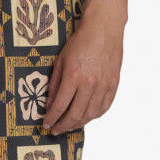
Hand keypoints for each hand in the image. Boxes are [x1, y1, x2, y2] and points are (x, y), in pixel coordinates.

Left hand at [43, 14, 123, 134]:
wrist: (103, 29)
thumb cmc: (80, 43)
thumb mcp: (60, 62)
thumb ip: (55, 85)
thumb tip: (50, 105)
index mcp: (73, 76)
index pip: (60, 106)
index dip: (51, 119)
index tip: (46, 125)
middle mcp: (90, 83)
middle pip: (75, 115)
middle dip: (63, 126)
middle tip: (55, 131)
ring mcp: (104, 85)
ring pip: (90, 115)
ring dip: (77, 124)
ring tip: (69, 126)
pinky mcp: (113, 84)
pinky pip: (103, 107)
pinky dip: (93, 116)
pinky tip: (85, 117)